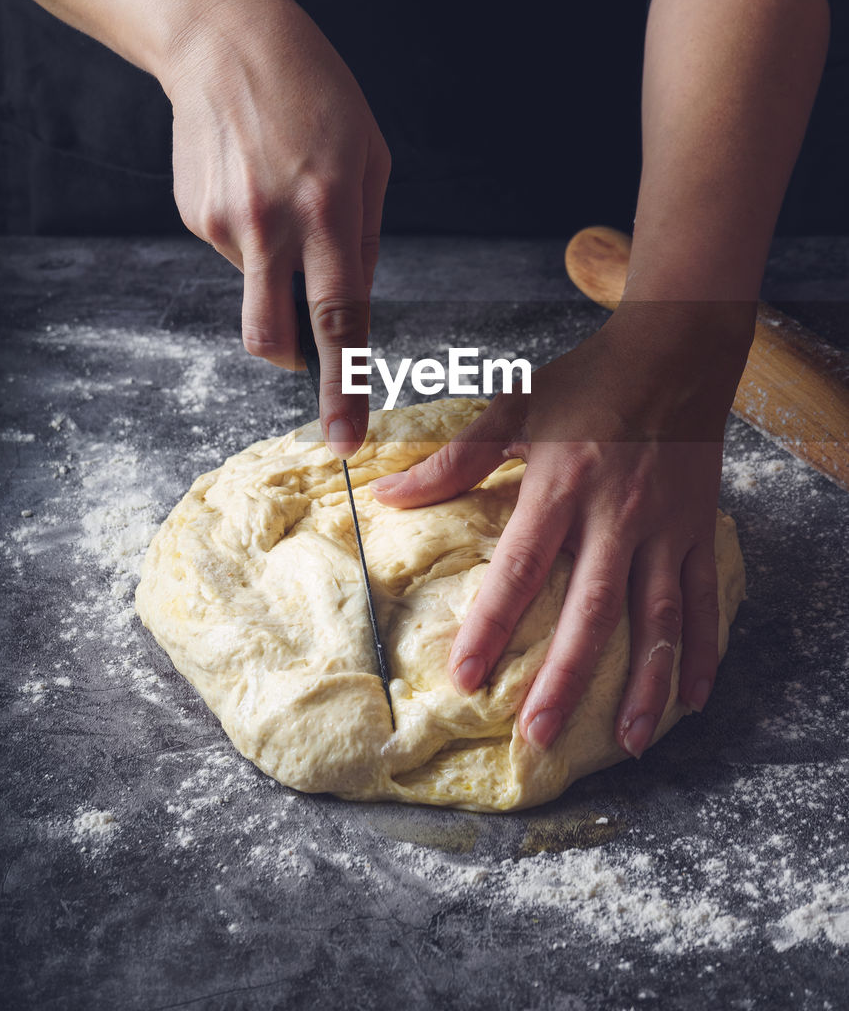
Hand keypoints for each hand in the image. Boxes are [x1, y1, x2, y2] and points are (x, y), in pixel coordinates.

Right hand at [162, 0, 390, 456]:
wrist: (222, 39)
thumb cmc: (314, 91)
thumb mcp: (370, 156)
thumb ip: (366, 238)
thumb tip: (354, 303)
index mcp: (330, 210)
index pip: (340, 320)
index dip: (343, 386)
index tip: (345, 438)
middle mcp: (273, 225)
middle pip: (272, 337)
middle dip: (292, 365)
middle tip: (304, 357)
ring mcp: (225, 223)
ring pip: (258, 286)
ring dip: (277, 268)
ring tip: (282, 199)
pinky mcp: (194, 216)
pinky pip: (235, 252)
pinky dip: (252, 235)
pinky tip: (254, 183)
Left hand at [371, 303, 751, 754]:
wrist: (678, 351)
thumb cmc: (589, 380)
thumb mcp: (516, 407)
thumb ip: (456, 459)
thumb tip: (389, 493)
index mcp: (563, 484)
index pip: (521, 568)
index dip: (493, 625)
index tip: (467, 677)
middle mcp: (617, 513)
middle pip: (592, 608)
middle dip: (566, 677)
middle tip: (540, 734)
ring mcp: (665, 526)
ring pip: (657, 617)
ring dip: (643, 682)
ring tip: (629, 742)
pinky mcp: (699, 529)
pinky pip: (703, 598)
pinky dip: (701, 649)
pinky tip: (692, 696)